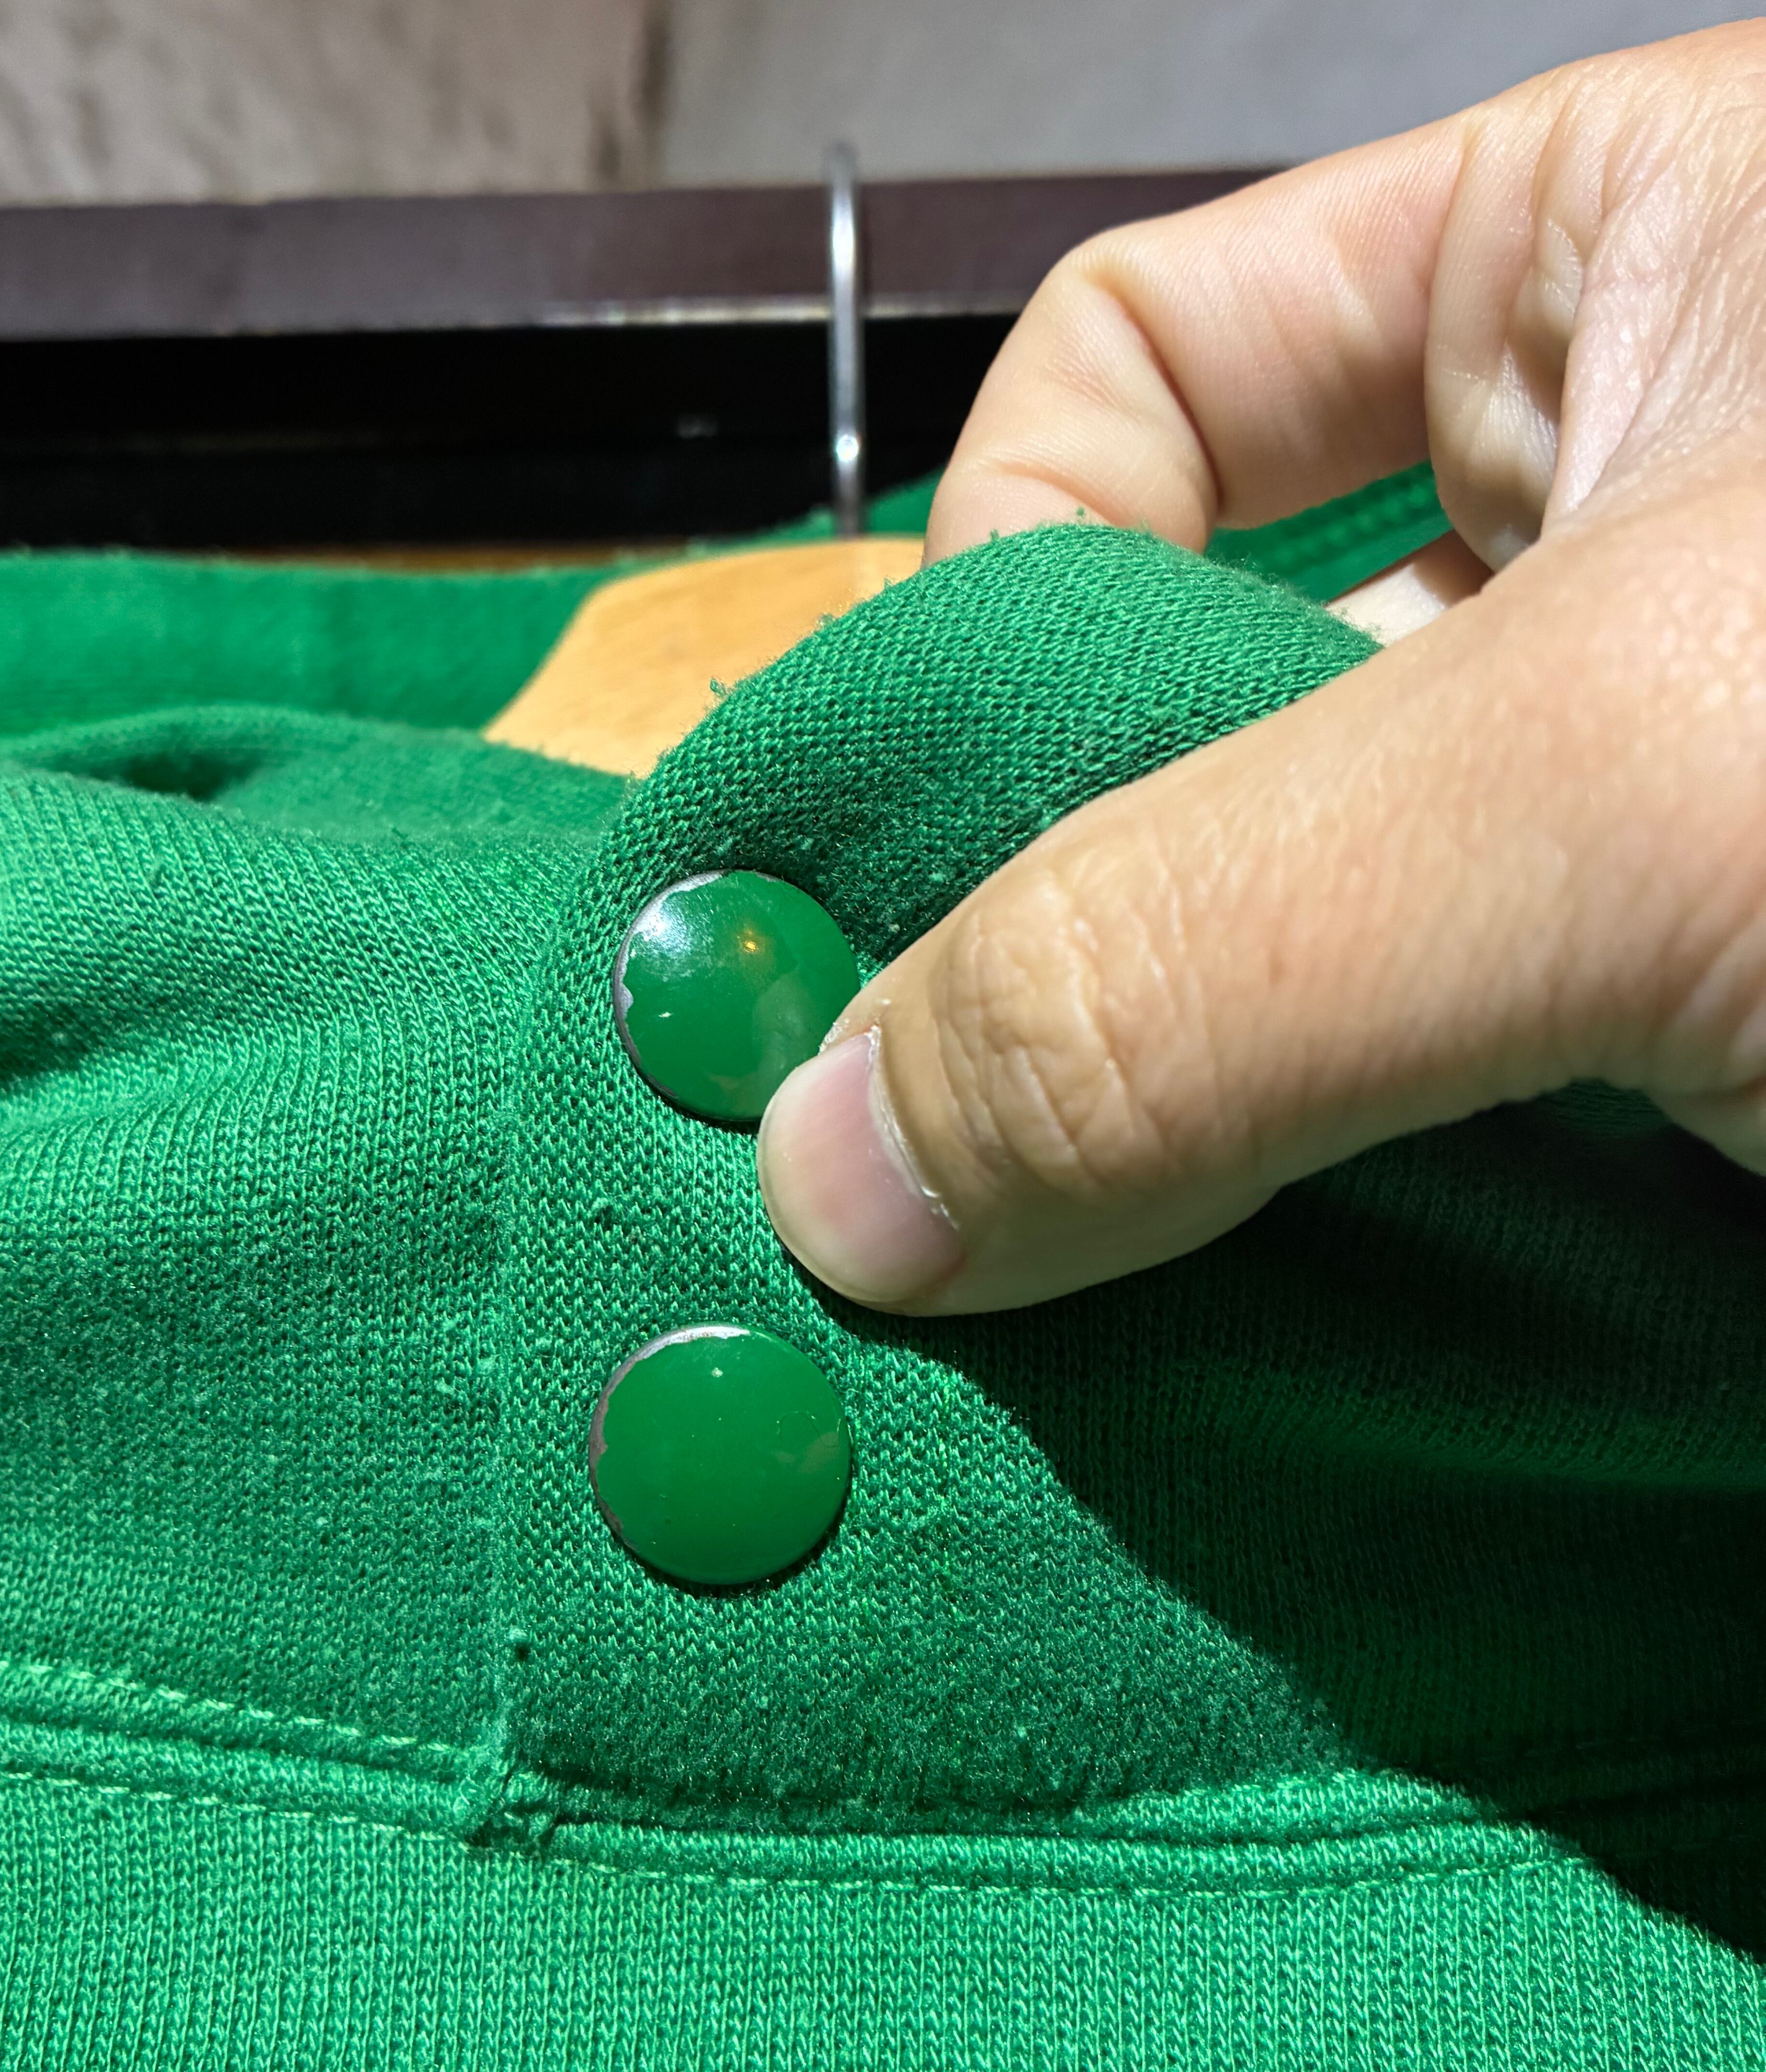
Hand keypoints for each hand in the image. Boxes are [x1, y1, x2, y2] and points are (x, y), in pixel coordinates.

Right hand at [756, 23, 1765, 1314]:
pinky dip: (1324, 1273)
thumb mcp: (1640, 782)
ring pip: (1294, 963)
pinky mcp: (1697, 1063)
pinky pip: (1423, 1145)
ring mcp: (1665, 811)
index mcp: (1616, 272)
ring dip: (1177, 1155)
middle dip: (1060, 937)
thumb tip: (835, 1163)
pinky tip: (1251, 1390)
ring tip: (1077, 1321)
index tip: (934, 856)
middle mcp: (1617, 530)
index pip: (1135, 377)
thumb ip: (1199, 947)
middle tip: (957, 1167)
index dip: (983, 600)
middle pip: (1176, 709)